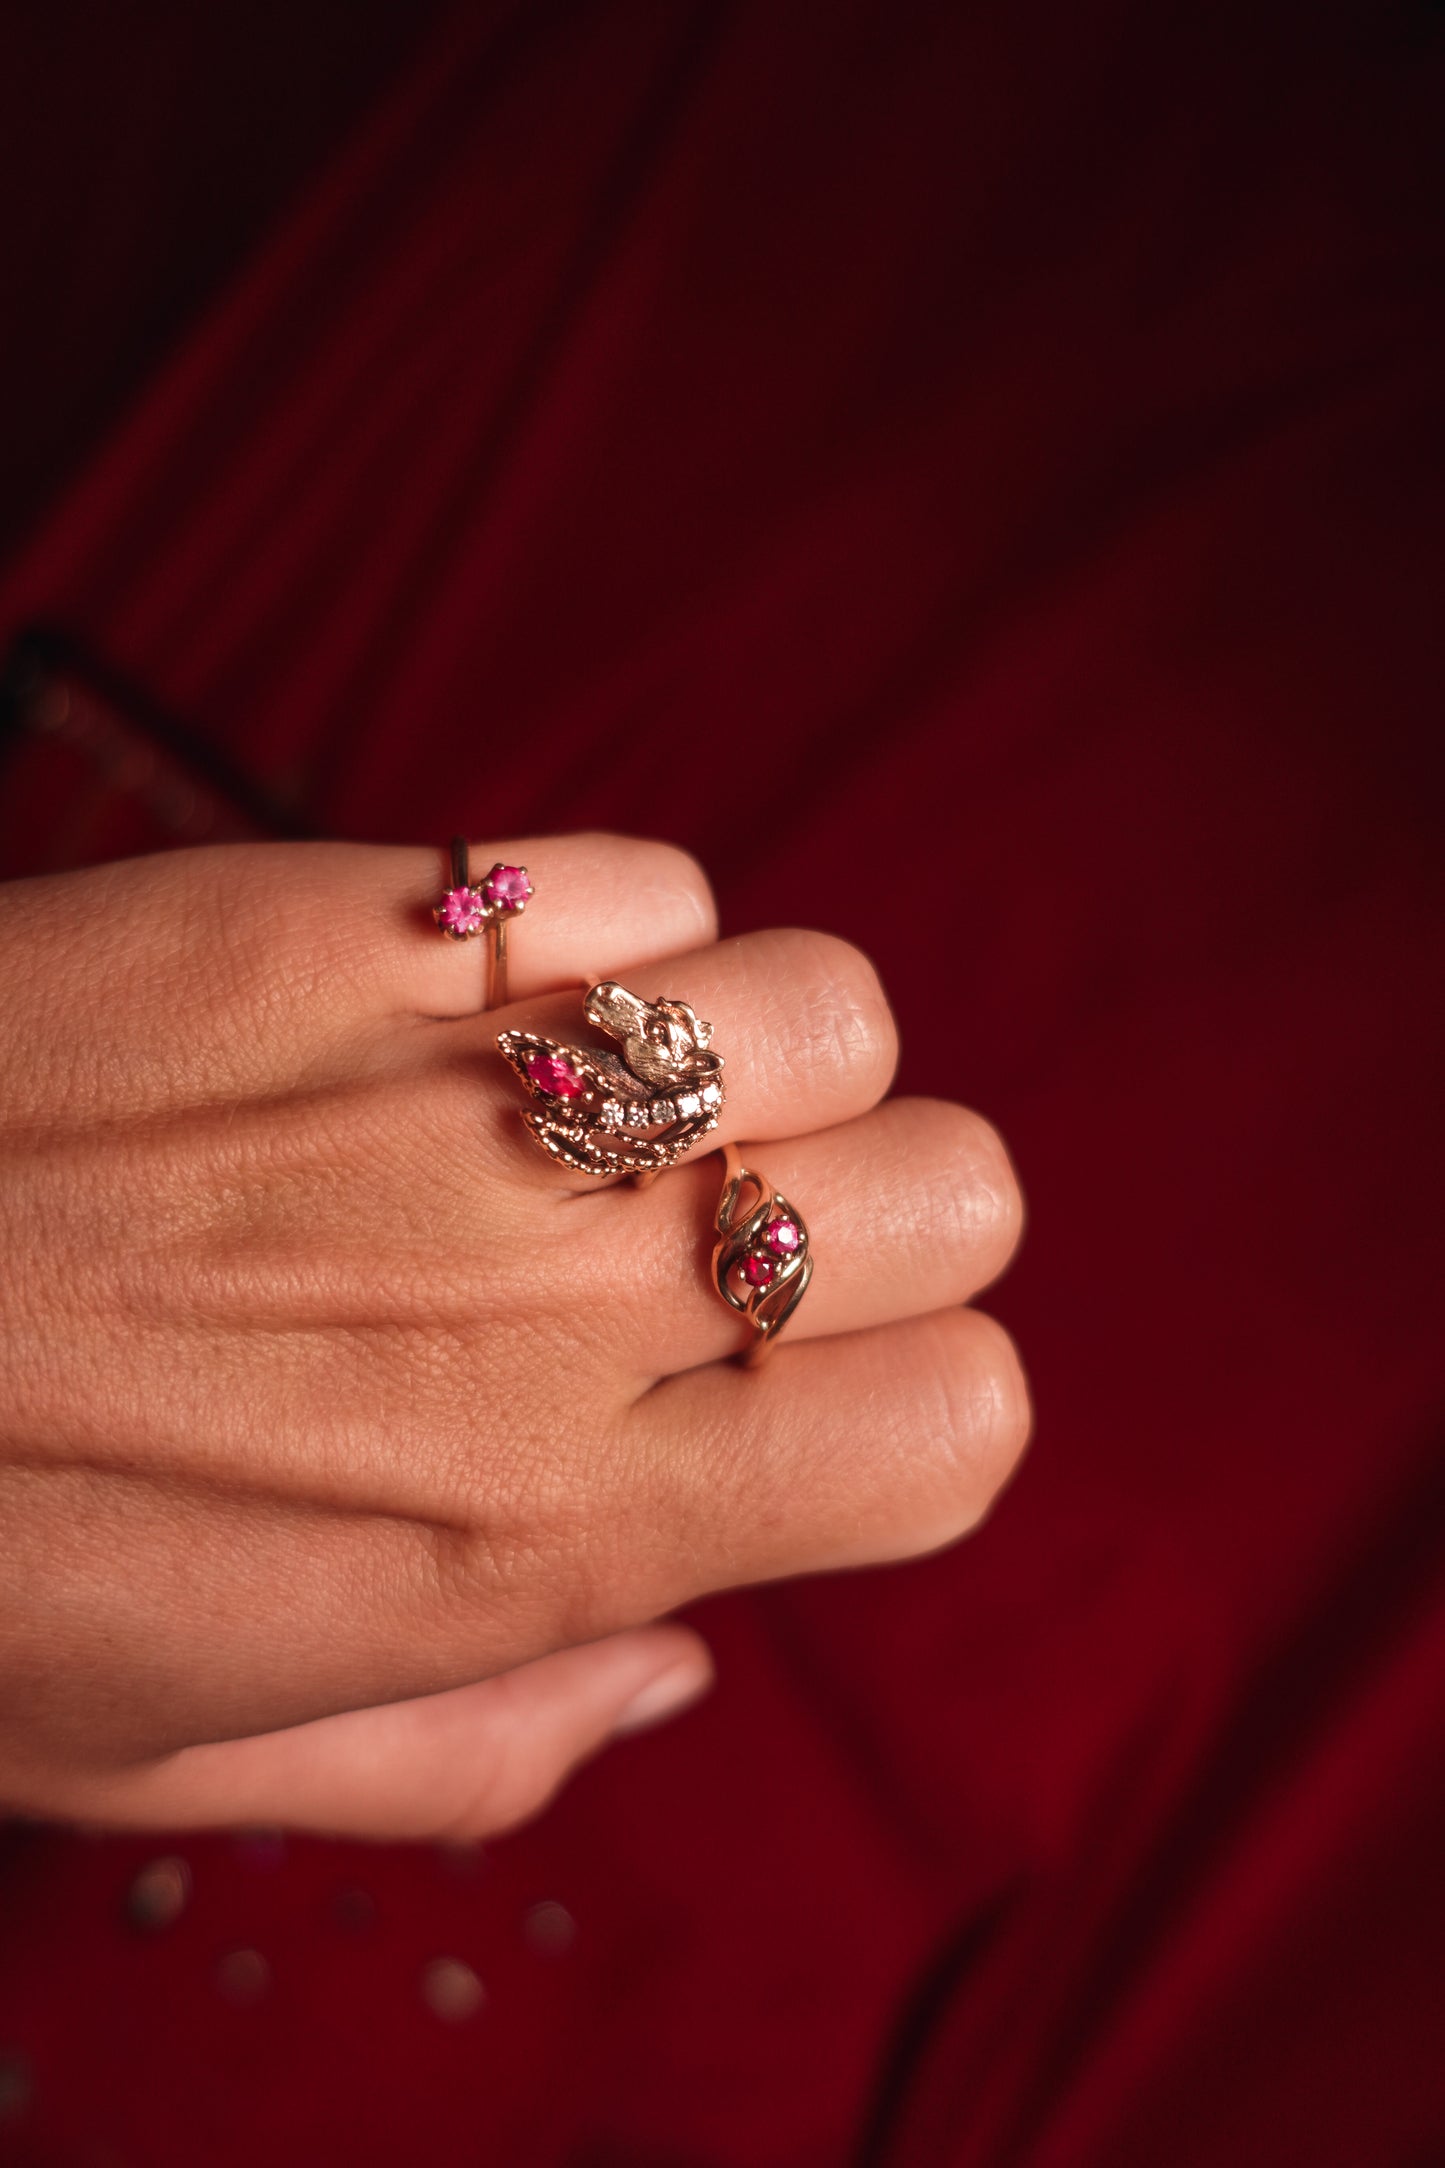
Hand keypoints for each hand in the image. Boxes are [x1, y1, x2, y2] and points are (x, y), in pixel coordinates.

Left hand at [0, 837, 1026, 1837]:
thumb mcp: (187, 1754)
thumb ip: (479, 1750)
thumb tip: (675, 1662)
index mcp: (540, 1535)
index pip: (956, 1423)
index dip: (914, 1401)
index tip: (804, 1394)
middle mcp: (543, 1304)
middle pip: (956, 1187)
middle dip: (875, 1214)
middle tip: (723, 1239)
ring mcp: (453, 1089)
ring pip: (825, 1003)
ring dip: (763, 1056)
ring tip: (620, 1105)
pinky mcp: (348, 919)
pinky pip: (627, 880)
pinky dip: (607, 937)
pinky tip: (491, 1003)